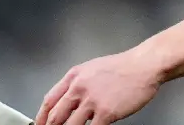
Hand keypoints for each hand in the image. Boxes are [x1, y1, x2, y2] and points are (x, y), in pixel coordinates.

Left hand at [36, 50, 160, 124]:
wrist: (143, 66)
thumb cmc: (122, 67)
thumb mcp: (92, 69)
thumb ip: (78, 85)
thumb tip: (70, 103)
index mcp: (73, 76)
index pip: (49, 100)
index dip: (41, 117)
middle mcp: (79, 87)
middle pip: (56, 116)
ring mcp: (91, 100)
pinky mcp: (106, 112)